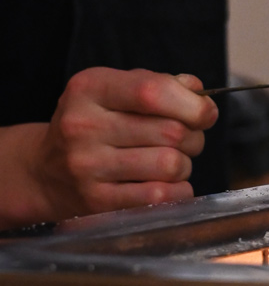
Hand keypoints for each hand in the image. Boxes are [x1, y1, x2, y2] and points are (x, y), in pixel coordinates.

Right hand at [0, 68, 217, 225]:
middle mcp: (83, 126)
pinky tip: (167, 183)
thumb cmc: (92, 124)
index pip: (152, 91)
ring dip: (184, 164)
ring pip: (170, 164)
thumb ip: (158, 84)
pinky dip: (178, 190)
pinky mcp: (96, 201)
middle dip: (194, 136)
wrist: (44, 171)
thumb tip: (199, 93)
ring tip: (171, 160)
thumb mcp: (113, 91)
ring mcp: (87, 166)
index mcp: (89, 88)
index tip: (206, 113)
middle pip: (170, 131)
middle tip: (188, 139)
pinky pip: (160, 196)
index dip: (192, 104)